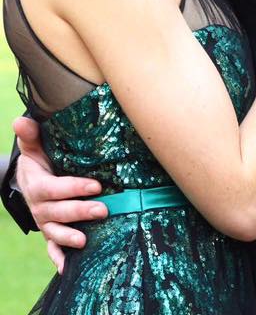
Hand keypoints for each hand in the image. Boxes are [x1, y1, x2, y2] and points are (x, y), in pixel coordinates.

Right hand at [14, 116, 106, 272]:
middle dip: (81, 212)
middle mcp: (40, 208)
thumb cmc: (39, 160)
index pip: (55, 189)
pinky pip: (52, 249)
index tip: (95, 185)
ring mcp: (45, 222)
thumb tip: (20, 120)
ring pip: (56, 232)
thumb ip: (30, 135)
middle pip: (60, 212)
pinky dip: (58, 258)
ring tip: (86, 240)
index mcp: (38, 186)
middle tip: (103, 210)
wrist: (31, 180)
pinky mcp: (50, 233)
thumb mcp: (33, 147)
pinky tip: (68, 268)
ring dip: (70, 237)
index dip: (74, 187)